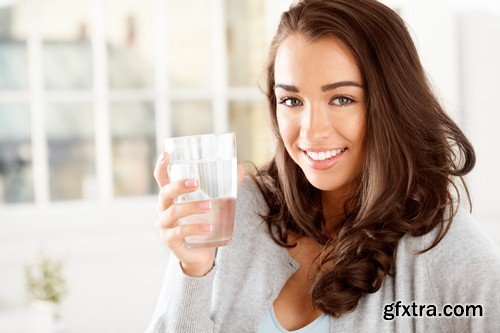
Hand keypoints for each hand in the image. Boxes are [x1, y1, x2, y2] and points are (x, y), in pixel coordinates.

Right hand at [153, 152, 244, 276]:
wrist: (201, 254)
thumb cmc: (204, 222)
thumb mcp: (214, 203)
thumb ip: (225, 186)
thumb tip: (241, 168)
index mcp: (171, 197)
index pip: (162, 179)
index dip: (161, 166)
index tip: (167, 154)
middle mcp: (163, 209)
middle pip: (165, 193)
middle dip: (179, 186)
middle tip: (196, 183)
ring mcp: (164, 225)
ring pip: (173, 212)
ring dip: (191, 207)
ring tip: (209, 206)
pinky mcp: (169, 240)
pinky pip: (179, 232)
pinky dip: (195, 228)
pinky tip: (209, 227)